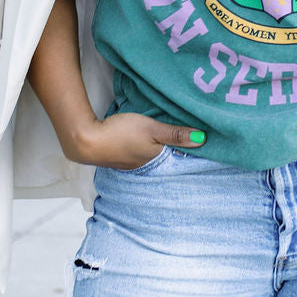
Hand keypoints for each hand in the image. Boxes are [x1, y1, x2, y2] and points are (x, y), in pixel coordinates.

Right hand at [66, 111, 205, 168]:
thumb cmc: (121, 134)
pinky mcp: (123, 157)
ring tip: (178, 144)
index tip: (210, 148)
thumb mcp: (152, 130)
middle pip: (170, 160)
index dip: (194, 154)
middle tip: (198, 146)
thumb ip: (175, 134)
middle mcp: (148, 166)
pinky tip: (151, 144)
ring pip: (157, 158)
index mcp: (158, 161)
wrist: (86, 141)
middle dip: (181, 154)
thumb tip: (203, 139)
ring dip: (165, 152)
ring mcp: (134, 164)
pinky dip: (151, 150)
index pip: (182, 160)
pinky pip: (144, 154)